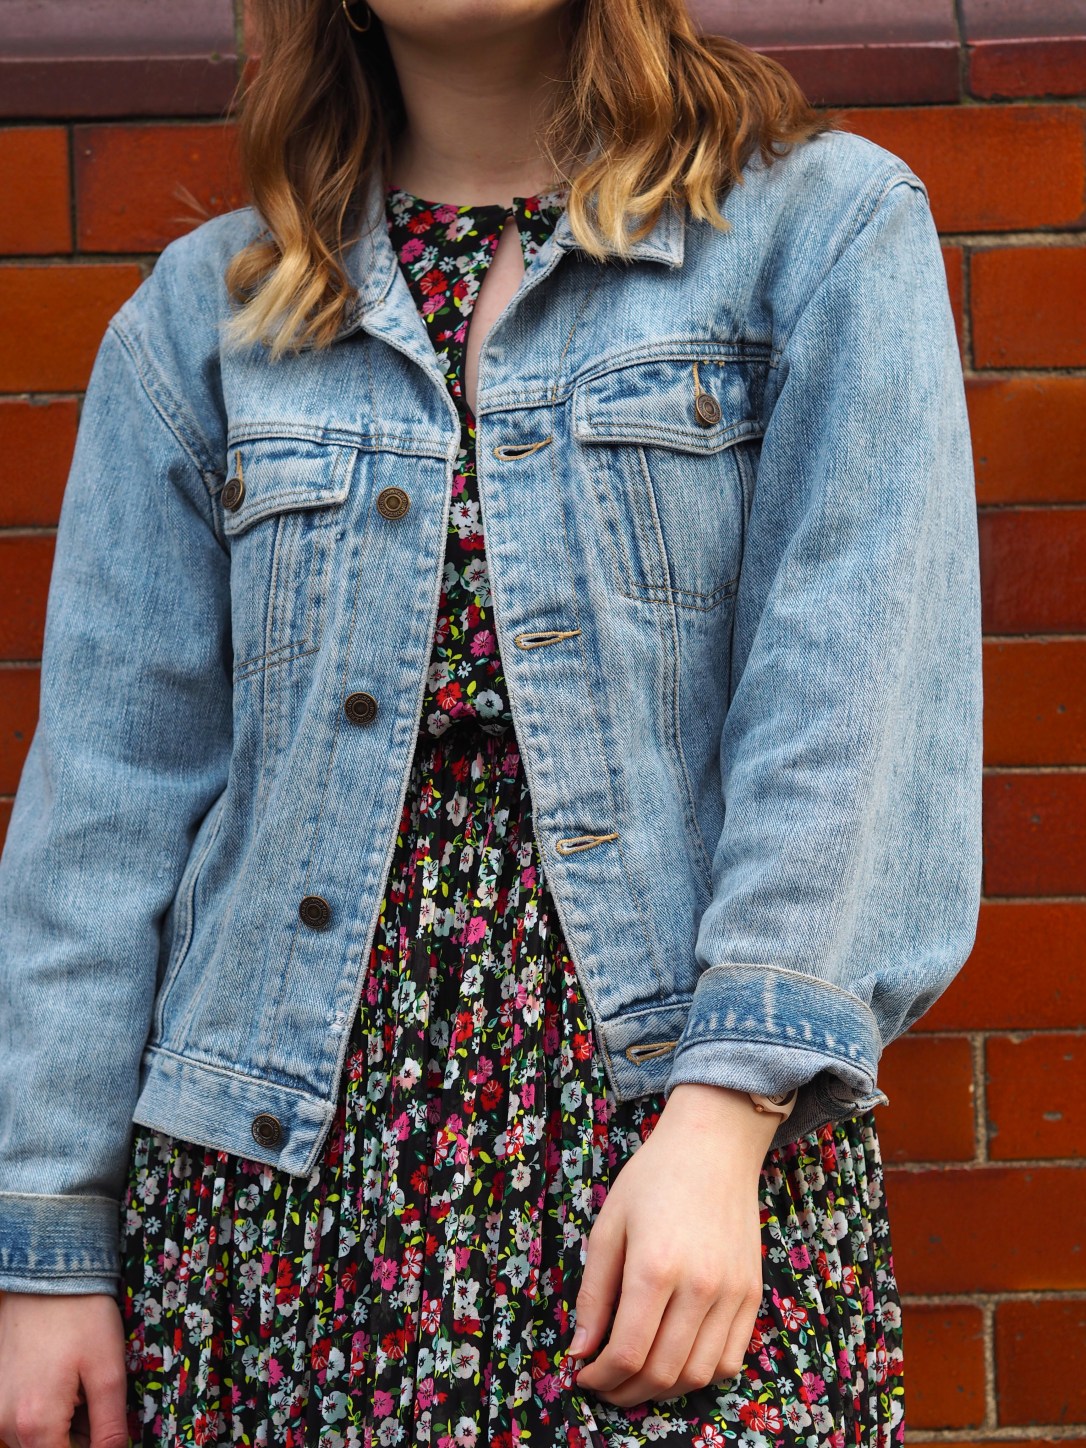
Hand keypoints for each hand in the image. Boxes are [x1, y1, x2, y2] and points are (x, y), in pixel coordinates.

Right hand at [0, 1291, 128, 1447]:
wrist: (45, 1274)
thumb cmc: (81, 1316)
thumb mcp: (108, 1371)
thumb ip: (110, 1425)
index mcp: (37, 1425)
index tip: (107, 1426)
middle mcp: (6, 1425)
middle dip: (80, 1435)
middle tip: (94, 1395)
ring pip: (38, 1438)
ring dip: (64, 1423)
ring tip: (78, 1381)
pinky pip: (24, 1419)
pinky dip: (47, 1409)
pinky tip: (61, 1378)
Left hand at [567, 1083, 778, 1406]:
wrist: (713, 1146)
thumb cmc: (652, 1178)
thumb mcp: (609, 1225)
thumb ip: (593, 1293)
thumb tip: (580, 1350)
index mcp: (655, 1267)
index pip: (627, 1352)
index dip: (600, 1377)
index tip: (583, 1375)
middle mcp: (699, 1286)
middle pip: (662, 1372)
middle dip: (625, 1391)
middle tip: (605, 1384)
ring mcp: (732, 1293)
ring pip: (698, 1375)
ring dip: (663, 1390)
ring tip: (637, 1377)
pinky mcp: (752, 1293)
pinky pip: (730, 1359)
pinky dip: (700, 1374)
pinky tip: (676, 1360)